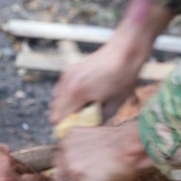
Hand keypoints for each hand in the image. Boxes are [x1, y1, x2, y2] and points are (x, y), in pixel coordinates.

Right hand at [49, 0, 174, 124]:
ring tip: (84, 107)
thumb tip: (89, 128)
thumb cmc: (124, 77)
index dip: (67, 127)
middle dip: (65, 117)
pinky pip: (61, 88)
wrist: (126, 51)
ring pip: (56, 98)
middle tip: (83, 119)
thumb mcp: (114, 104)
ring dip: (65, 106)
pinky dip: (67, 95)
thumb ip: (97, 119)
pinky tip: (84, 96)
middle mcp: (67, 83)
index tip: (77, 130)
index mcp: (76, 94)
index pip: (59, 119)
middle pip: (54, 109)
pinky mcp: (71, 69)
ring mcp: (67, 74)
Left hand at [53, 122, 153, 180]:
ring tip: (102, 177)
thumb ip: (77, 148)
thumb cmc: (118, 140)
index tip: (80, 174)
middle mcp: (65, 153)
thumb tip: (74, 164)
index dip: (70, 171)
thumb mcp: (89, 137)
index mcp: (66, 139)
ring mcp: (72, 167)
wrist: (130, 145)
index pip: (58, 163)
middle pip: (61, 178)